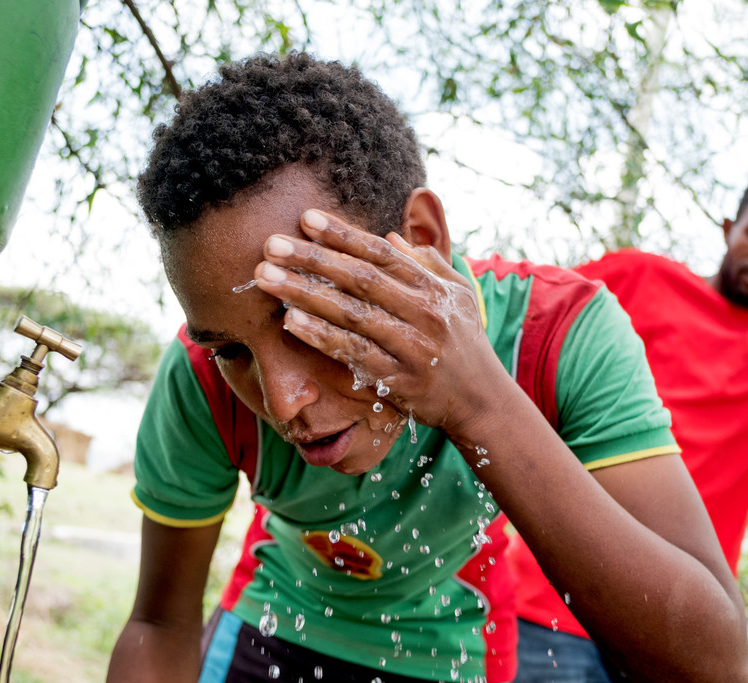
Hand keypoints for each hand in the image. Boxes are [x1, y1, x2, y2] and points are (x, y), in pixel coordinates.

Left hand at [252, 208, 500, 434]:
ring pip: (350, 314)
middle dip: (312, 258)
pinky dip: (321, 337)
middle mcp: (422, 313)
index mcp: (432, 288)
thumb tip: (392, 238)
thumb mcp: (458, 295)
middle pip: (359, 279)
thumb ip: (428, 264)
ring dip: (305, 293)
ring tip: (266, 277)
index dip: (342, 234)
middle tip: (271, 243)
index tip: (306, 218)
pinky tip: (291, 322)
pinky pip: (353, 354)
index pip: (381, 254)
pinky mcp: (397, 379)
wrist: (480, 400)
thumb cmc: (465, 342)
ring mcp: (409, 347)